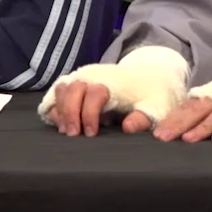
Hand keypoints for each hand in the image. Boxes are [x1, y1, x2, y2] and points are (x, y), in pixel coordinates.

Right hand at [43, 80, 157, 136]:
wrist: (146, 76)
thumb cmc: (150, 93)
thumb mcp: (155, 106)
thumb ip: (144, 118)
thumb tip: (128, 127)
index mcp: (112, 81)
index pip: (93, 93)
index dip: (89, 114)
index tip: (92, 134)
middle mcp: (93, 77)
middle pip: (71, 89)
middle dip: (69, 113)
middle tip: (73, 135)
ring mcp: (82, 79)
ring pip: (62, 90)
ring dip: (61, 111)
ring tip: (67, 131)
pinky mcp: (76, 85)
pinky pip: (57, 93)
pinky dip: (56, 108)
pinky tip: (62, 125)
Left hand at [153, 97, 211, 141]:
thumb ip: (206, 105)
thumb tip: (181, 117)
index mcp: (211, 94)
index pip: (187, 107)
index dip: (172, 118)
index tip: (157, 132)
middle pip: (196, 111)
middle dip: (178, 124)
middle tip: (162, 137)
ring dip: (202, 128)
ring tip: (187, 139)